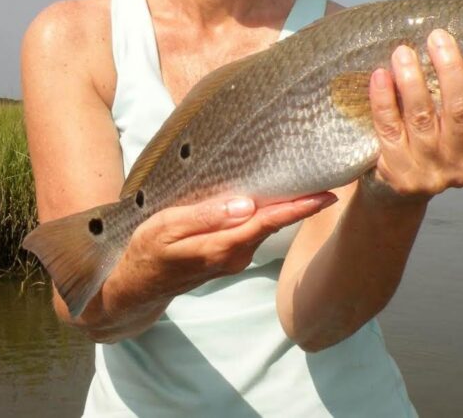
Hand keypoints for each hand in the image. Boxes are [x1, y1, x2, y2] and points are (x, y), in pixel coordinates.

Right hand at [113, 192, 336, 303]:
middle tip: (322, 175)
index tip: (326, 194)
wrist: (136, 286)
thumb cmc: (147, 251)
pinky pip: (252, 232)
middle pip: (273, 223)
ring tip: (301, 181)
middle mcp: (235, 256)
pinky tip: (267, 200)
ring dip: (282, 208)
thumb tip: (246, 205)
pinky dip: (264, 215)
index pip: (268, 221)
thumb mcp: (168, 227)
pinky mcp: (228, 258)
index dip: (299, 208)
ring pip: (263, 227)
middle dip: (298, 203)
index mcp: (222, 246)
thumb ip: (207, 216)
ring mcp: (233, 259)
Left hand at [366, 28, 462, 199]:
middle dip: (450, 71)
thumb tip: (452, 45)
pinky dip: (383, 99)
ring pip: (422, 118)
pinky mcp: (399, 173)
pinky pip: (389, 128)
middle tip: (437, 38)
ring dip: (411, 80)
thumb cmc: (434, 143)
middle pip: (462, 113)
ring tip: (403, 52)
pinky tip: (380, 75)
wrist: (399, 191)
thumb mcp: (458, 129)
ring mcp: (431, 171)